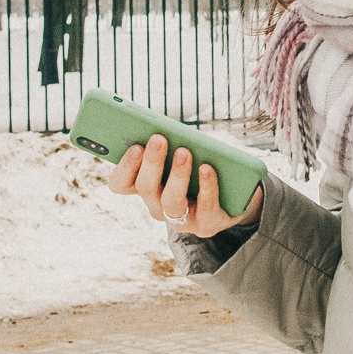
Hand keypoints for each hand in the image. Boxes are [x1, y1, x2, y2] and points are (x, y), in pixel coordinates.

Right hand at [108, 134, 263, 237]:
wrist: (233, 197)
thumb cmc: (201, 165)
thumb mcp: (183, 153)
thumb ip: (172, 143)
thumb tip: (168, 128)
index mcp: (145, 187)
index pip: (120, 184)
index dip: (125, 167)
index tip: (135, 146)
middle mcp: (157, 206)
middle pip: (146, 187)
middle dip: (152, 162)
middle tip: (159, 139)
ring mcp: (180, 219)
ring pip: (171, 201)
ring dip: (177, 175)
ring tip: (184, 152)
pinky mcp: (205, 225)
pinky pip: (204, 208)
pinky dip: (206, 187)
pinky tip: (207, 168)